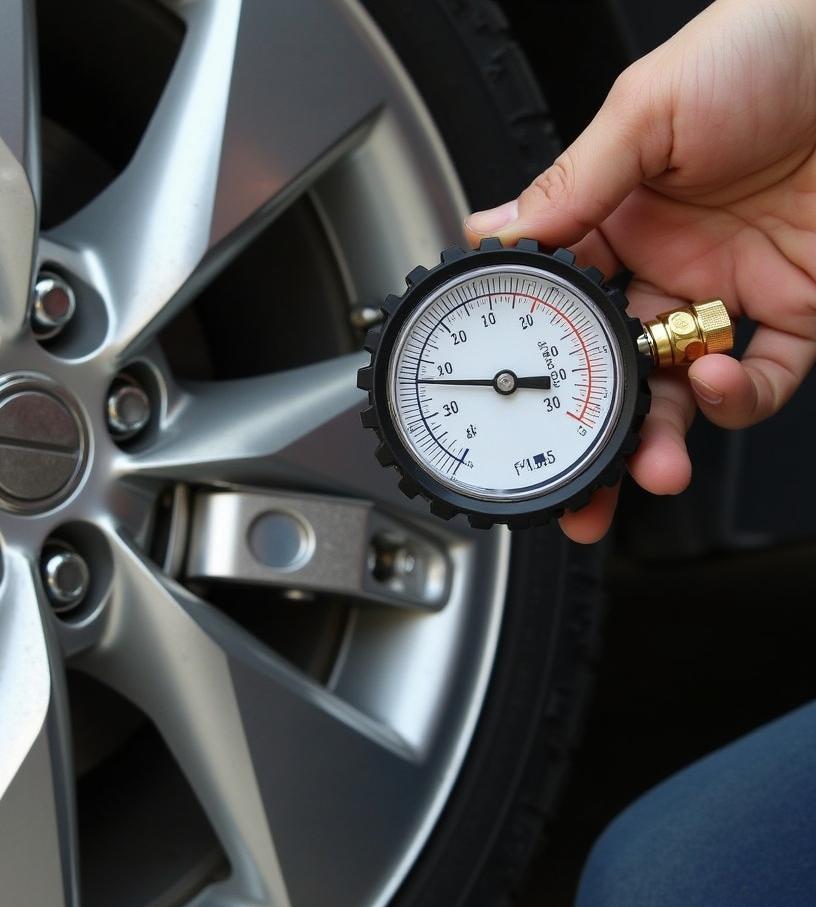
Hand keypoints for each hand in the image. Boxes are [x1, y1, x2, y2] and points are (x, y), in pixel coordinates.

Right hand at [463, 0, 815, 542]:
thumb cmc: (767, 47)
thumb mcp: (648, 106)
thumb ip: (575, 180)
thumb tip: (497, 235)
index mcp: (615, 222)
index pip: (557, 310)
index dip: (534, 360)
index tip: (514, 398)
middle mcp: (665, 268)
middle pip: (610, 372)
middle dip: (588, 437)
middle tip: (569, 484)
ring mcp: (727, 297)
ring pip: (678, 393)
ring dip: (657, 439)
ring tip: (645, 466)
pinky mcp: (798, 312)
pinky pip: (763, 379)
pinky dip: (735, 396)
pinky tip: (712, 382)